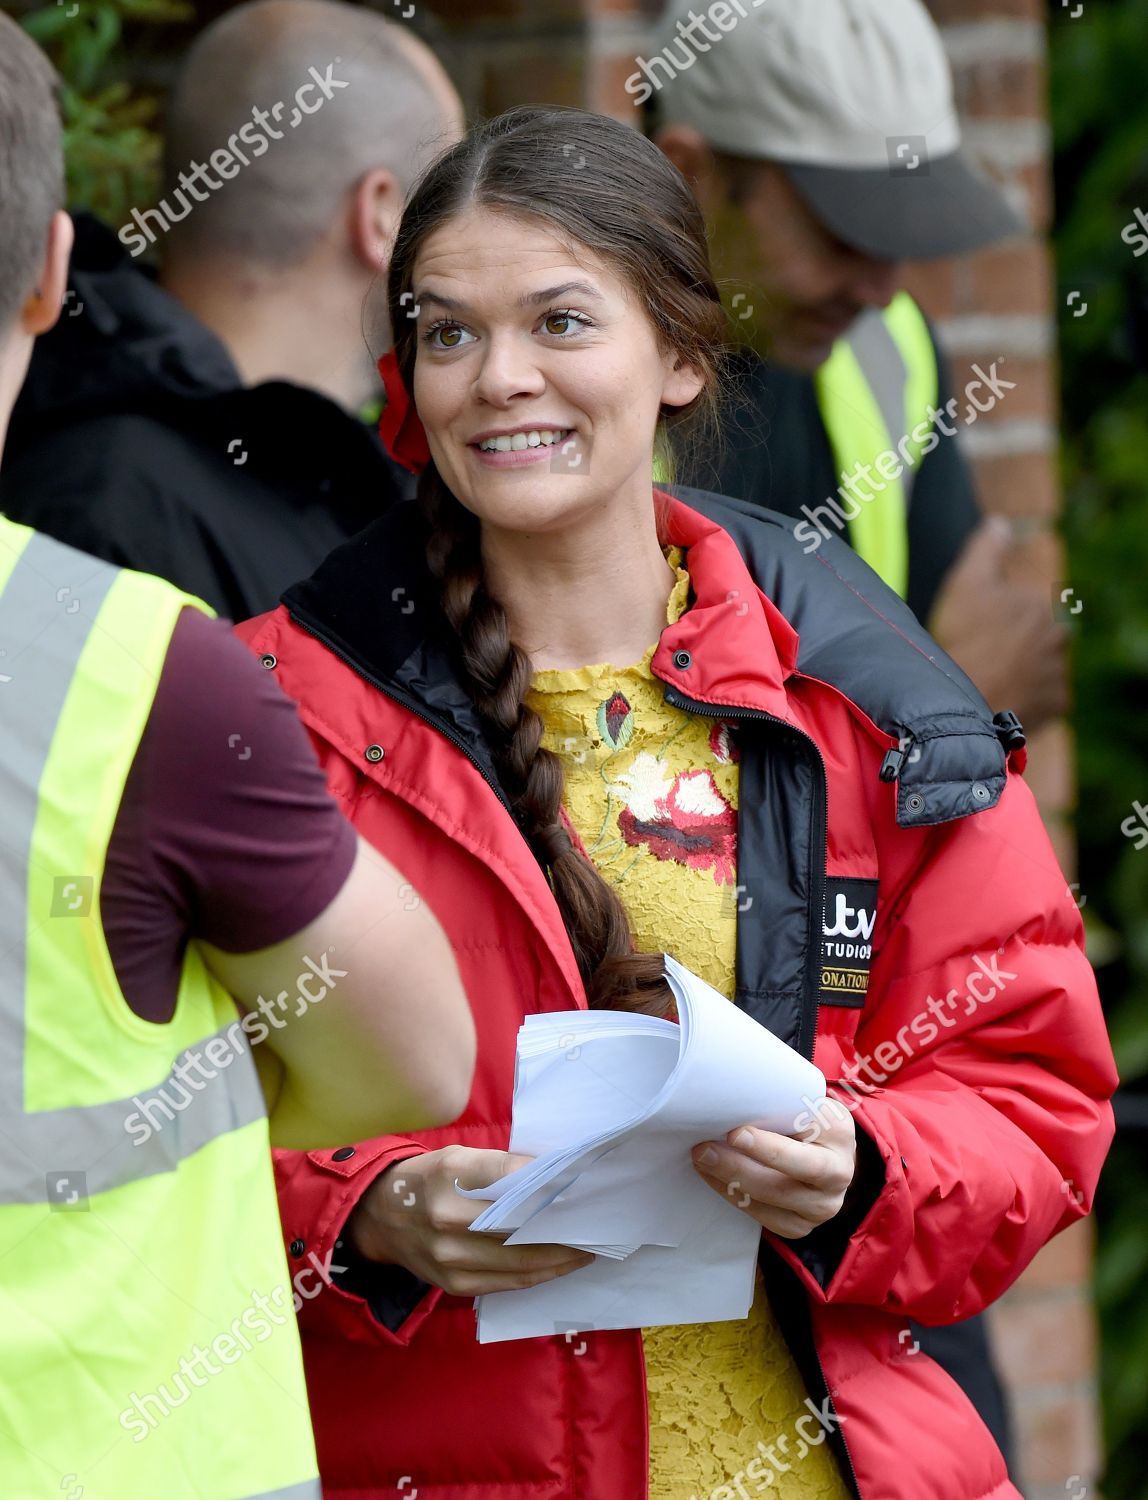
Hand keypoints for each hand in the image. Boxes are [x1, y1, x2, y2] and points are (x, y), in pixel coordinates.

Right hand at [345, 1146, 594, 1295]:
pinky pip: (509, 1281)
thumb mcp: (457, 1156)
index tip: (582, 1182)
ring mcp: (450, 1256)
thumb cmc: (429, 1179)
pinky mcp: (454, 1284)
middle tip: (599, 1220)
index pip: (510, 1175)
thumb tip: (556, 1176)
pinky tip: (563, 1263)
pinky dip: (541, 1273)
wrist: (379, 1218)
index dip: (549, 1181)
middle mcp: (447, 1217)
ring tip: (590, 1246)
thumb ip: (501, 1166)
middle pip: (521, 1224)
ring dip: (562, 1255)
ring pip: (521, 1260)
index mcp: (449, 1173)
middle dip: (565, 1224)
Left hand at [691, 1100, 856, 1238]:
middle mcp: (839, 1174)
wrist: (829, 1156)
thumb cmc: (805, 1120)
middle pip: (787, 1177)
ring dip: (729, 1180)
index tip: (735, 1133)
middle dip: (740, 1165)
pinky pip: (763, 1216)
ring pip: (771, 1199)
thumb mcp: (801, 1103)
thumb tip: (727, 1104)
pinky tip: (713, 1177)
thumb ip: (777, 1104)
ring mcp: (822, 1206)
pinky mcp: (801, 1226)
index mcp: (838, 1133)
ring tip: (702, 1160)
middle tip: (706, 1150)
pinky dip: (733, 1196)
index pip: (804, 1138)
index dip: (769, 1143)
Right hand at [929, 516, 1067, 736]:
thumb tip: (1000, 524)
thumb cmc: (965, 640)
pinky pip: (1042, 695)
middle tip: (983, 652)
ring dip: (1021, 667)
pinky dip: (1026, 694)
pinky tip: (1000, 692)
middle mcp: (1061, 636)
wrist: (967, 703)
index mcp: (1043, 602)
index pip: (1023, 602)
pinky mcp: (1057, 703)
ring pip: (1041, 664)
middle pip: (1036, 633)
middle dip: (1014, 640)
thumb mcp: (967, 584)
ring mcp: (1060, 672)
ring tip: (989, 674)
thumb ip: (987, 550)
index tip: (977, 627)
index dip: (996, 613)